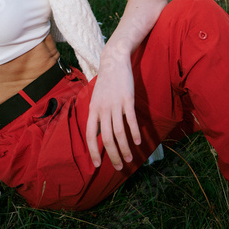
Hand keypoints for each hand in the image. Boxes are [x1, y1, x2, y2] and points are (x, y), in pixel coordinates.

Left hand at [85, 47, 141, 171]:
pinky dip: (134, 132)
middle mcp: (102, 109)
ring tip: (130, 158)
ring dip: (125, 148)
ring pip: (119, 132)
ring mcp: (115, 104)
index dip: (93, 151)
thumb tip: (99, 133)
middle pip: (106, 138)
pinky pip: (131, 120)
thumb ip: (97, 115)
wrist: (113, 60)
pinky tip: (138, 142)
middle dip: (113, 155)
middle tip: (119, 167)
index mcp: (93, 110)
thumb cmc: (106, 82)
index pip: (90, 135)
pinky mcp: (127, 99)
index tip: (98, 165)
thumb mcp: (96, 98)